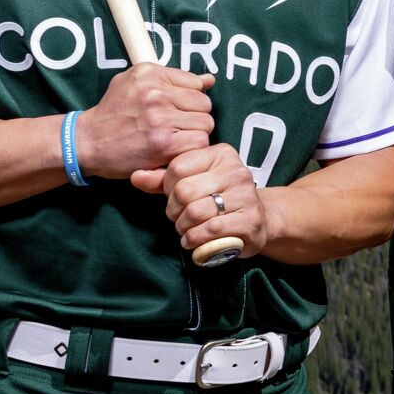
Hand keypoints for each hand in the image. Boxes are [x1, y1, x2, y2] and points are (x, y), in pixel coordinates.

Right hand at [78, 64, 213, 178]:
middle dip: (195, 116)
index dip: (191, 99)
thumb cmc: (113, 113)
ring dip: (194, 134)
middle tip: (176, 126)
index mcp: (150, 74)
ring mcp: (160, 119)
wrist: (87, 142)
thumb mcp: (135, 83)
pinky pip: (199, 142)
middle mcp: (155, 93)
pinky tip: (174, 149)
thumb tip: (209, 79)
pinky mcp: (163, 144)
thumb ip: (173, 79)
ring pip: (206, 124)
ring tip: (174, 137)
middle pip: (205, 104)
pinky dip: (190, 149)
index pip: (197, 83)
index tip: (177, 108)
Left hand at [130, 143, 267, 258]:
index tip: (174, 197)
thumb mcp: (193, 182)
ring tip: (186, 230)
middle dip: (174, 211)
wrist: (258, 220)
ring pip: (195, 212)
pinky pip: (211, 229)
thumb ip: (163, 179)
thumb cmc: (220, 199)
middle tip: (178, 217)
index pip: (178, 167)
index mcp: (221, 154)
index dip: (167, 187)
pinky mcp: (250, 219)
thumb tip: (136, 176)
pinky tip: (194, 240)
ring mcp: (246, 195)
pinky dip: (195, 239)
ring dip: (183, 227)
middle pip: (184, 191)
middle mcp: (236, 171)